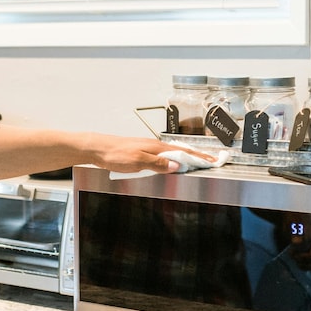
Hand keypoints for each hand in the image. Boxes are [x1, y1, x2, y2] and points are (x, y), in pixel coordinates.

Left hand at [88, 134, 216, 173]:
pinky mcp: (142, 151)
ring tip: (198, 161)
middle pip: (181, 150)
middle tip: (211, 161)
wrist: (97, 149)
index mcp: (156, 147)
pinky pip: (164, 155)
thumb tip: (177, 165)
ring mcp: (148, 148)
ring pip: (173, 152)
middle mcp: (154, 145)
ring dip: (187, 157)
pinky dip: (174, 158)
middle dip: (197, 156)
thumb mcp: (138, 161)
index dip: (199, 157)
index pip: (184, 152)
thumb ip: (158, 163)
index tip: (212, 160)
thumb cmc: (115, 154)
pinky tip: (173, 161)